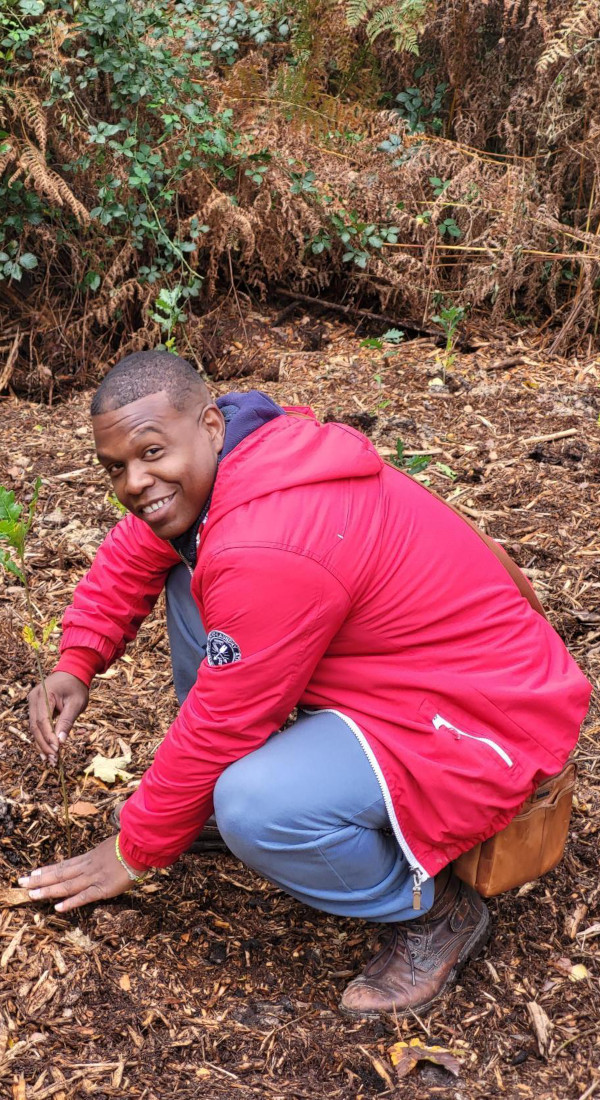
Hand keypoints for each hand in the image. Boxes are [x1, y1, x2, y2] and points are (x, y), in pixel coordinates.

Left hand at [18, 836, 139, 912]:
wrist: (141, 846)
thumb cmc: (132, 842)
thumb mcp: (115, 839)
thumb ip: (107, 840)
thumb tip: (113, 818)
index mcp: (90, 857)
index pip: (64, 864)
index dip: (47, 869)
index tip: (32, 873)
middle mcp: (87, 867)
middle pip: (60, 874)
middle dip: (40, 880)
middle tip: (22, 883)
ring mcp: (94, 878)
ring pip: (67, 885)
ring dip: (48, 891)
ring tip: (32, 895)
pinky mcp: (104, 888)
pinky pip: (84, 897)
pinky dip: (71, 903)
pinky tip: (58, 908)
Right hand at [28, 672, 88, 762]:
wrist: (73, 672)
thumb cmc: (77, 687)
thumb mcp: (76, 703)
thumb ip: (67, 721)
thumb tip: (60, 741)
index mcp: (44, 694)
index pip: (43, 720)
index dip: (48, 737)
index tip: (57, 750)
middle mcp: (34, 698)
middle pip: (35, 726)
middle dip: (44, 744)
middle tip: (53, 760)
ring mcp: (32, 702)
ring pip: (34, 728)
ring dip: (42, 744)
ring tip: (50, 760)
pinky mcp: (35, 707)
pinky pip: (37, 724)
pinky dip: (42, 737)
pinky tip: (47, 751)